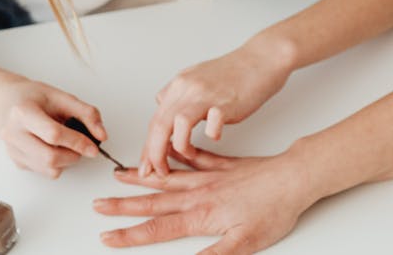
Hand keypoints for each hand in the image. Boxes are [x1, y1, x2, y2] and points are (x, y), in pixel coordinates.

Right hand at [0, 78, 106, 177]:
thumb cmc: (33, 97)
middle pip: (49, 157)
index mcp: (23, 112)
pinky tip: (54, 147)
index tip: (93, 146)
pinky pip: (43, 171)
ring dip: (66, 161)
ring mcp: (13, 149)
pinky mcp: (16, 161)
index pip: (53, 134)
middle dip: (73, 155)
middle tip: (82, 146)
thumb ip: (86, 113)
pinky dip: (56, 164)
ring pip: (47, 168)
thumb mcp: (61, 96)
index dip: (77, 142)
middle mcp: (13, 133)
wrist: (6, 103)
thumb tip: (101, 135)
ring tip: (67, 144)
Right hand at [95, 148, 313, 252]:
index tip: (107, 237)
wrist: (294, 177)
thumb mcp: (246, 242)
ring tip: (118, 175)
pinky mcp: (223, 166)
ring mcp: (210, 177)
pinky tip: (167, 150)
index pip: (158, 228)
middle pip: (154, 200)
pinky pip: (193, 159)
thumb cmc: (274, 209)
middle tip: (98, 205)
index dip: (130, 235)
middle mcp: (200, 193)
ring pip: (167, 177)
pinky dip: (176, 156)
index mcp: (202, 214)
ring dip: (141, 178)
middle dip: (123, 205)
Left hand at [140, 35, 293, 176]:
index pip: (154, 120)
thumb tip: (164, 106)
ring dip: (179, 147)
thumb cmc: (235, 70)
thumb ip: (180, 93)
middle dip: (154, 154)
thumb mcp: (197, 76)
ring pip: (178, 125)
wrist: (262, 58)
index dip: (148, 146)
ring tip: (187, 155)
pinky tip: (216, 136)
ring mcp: (206, 95)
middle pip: (159, 125)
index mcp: (180, 86)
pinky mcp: (226, 103)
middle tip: (156, 171)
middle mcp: (188, 89)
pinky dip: (211, 136)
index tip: (147, 164)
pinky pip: (212, 125)